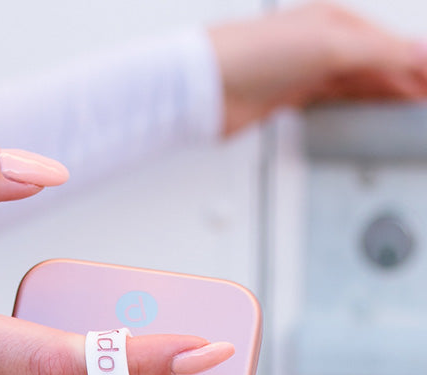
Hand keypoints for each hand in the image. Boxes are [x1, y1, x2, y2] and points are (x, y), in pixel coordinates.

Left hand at [209, 2, 426, 134]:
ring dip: (387, 96)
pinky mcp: (291, 98)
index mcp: (336, 21)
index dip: (418, 64)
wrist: (208, 86)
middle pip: (378, 65)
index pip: (391, 45)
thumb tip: (422, 53)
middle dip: (408, 81)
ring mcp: (307, 72)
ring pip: (359, 85)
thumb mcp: (331, 47)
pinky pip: (336, 102)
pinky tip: (370, 116)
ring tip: (410, 110)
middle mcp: (323, 43)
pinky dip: (359, 108)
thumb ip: (381, 54)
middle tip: (424, 102)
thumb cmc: (254, 53)